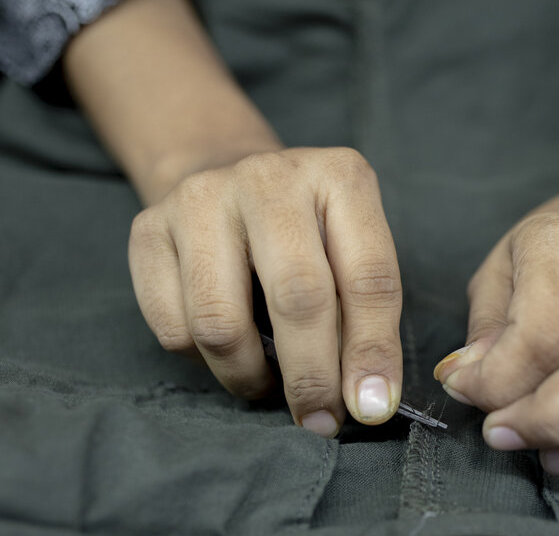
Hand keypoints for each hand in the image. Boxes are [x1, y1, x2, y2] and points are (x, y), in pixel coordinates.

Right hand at [129, 147, 402, 435]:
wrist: (224, 178)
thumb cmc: (306, 232)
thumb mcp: (351, 251)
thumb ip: (364, 315)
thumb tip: (366, 400)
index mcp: (339, 178)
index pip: (368, 276)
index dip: (372, 350)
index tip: (371, 406)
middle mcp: (269, 178)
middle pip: (297, 297)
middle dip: (312, 376)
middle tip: (319, 419)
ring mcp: (202, 198)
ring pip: (221, 322)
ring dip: (249, 375)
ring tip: (268, 383)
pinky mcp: (148, 228)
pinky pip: (173, 328)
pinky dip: (204, 362)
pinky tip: (226, 349)